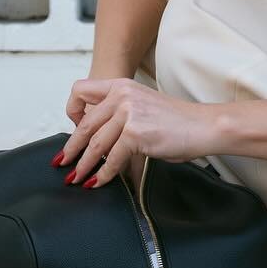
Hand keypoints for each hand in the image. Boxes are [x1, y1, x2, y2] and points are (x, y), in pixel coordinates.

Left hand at [55, 77, 220, 188]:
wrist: (204, 126)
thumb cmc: (178, 121)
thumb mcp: (144, 106)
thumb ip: (120, 114)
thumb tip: (98, 139)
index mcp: (122, 86)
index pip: (81, 90)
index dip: (71, 111)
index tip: (72, 129)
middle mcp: (122, 95)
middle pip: (85, 124)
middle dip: (71, 148)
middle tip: (62, 163)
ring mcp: (128, 113)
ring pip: (95, 144)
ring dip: (83, 165)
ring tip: (76, 178)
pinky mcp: (135, 133)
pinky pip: (112, 158)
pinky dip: (104, 174)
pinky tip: (99, 182)